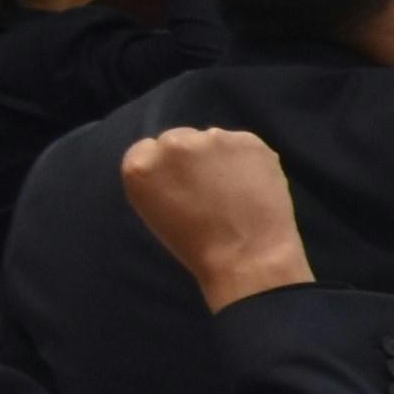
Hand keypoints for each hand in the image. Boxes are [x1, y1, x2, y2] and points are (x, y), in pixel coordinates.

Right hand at [120, 126, 310, 309]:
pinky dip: (247, 159)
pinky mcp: (249, 140)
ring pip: (212, 140)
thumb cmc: (195, 243)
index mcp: (140, 165)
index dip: (165, 167)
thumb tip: (175, 164)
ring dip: (218, 155)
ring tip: (232, 187)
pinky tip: (253, 182)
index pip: (147, 149)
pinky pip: (243, 145)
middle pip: (178, 138)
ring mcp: (214, 138)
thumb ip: (158, 179)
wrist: (246, 254)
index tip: (178, 183)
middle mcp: (173, 144)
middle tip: (207, 184)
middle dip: (189, 156)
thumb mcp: (155, 209)